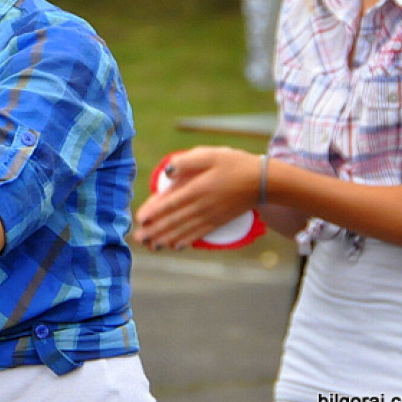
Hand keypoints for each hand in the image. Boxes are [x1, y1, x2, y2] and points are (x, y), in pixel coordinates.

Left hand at [133, 146, 262, 249]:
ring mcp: (211, 216)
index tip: (139, 219)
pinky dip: (186, 241)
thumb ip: (186, 162)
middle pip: (174, 220)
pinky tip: (175, 246)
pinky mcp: (219, 221)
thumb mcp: (210, 154)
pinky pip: (199, 234)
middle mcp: (202, 206)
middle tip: (138, 238)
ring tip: (151, 246)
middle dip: (155, 230)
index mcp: (197, 189)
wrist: (263, 181)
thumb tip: (167, 171)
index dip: (154, 212)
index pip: (170, 203)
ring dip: (166, 238)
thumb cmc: (234, 164)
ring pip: (184, 230)